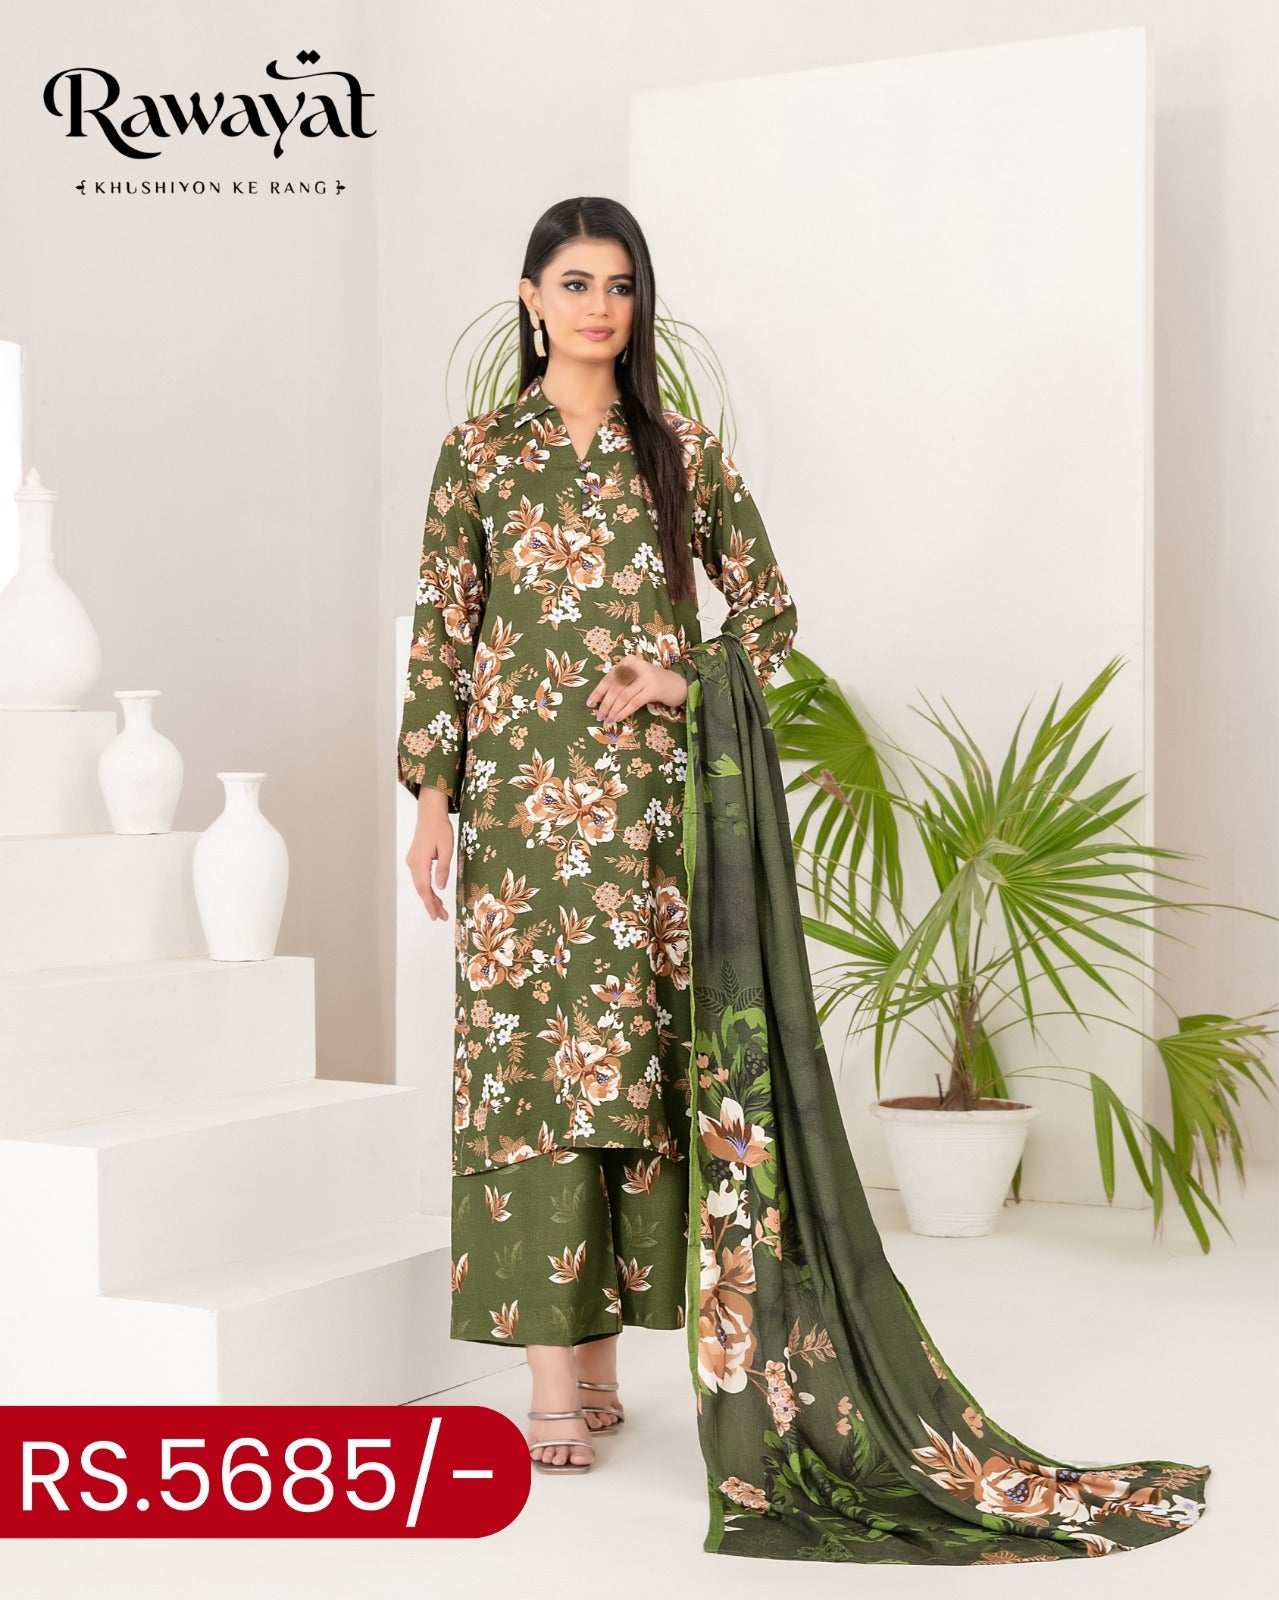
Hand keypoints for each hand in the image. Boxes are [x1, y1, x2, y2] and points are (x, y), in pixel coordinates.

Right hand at [405, 788, 452, 920]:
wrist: (430, 813)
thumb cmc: (440, 828)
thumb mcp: (446, 848)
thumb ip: (443, 868)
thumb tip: (440, 887)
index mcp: (420, 862)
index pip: (424, 888)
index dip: (430, 904)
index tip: (436, 916)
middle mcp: (412, 863)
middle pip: (421, 889)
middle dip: (430, 904)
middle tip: (441, 917)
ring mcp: (412, 861)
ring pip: (420, 884)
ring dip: (429, 897)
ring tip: (440, 909)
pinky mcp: (415, 859)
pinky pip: (420, 878)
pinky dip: (427, 888)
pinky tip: (434, 894)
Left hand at [587, 656, 686, 723]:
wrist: (677, 685)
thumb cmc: (652, 683)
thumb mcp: (635, 679)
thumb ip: (621, 684)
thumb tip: (600, 700)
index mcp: (629, 661)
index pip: (609, 677)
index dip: (598, 691)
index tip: (590, 703)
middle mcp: (636, 665)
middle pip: (615, 687)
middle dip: (605, 703)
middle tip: (599, 716)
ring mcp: (645, 675)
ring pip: (623, 695)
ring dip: (613, 710)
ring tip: (608, 720)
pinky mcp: (653, 687)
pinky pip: (634, 702)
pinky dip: (624, 711)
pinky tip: (618, 718)